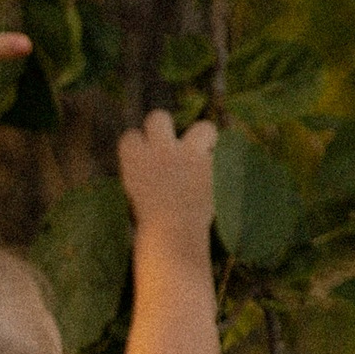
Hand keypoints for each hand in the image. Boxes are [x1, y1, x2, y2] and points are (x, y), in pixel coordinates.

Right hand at [117, 104, 217, 242]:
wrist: (173, 236)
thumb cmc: (151, 224)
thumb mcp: (138, 195)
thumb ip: (147, 173)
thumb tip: (159, 164)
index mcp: (134, 159)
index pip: (131, 136)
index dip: (139, 147)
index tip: (143, 159)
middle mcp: (160, 149)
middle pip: (159, 117)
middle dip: (163, 127)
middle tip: (170, 147)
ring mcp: (188, 154)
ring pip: (204, 128)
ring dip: (205, 140)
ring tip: (205, 157)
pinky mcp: (211, 165)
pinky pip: (223, 158)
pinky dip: (222, 169)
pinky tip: (216, 183)